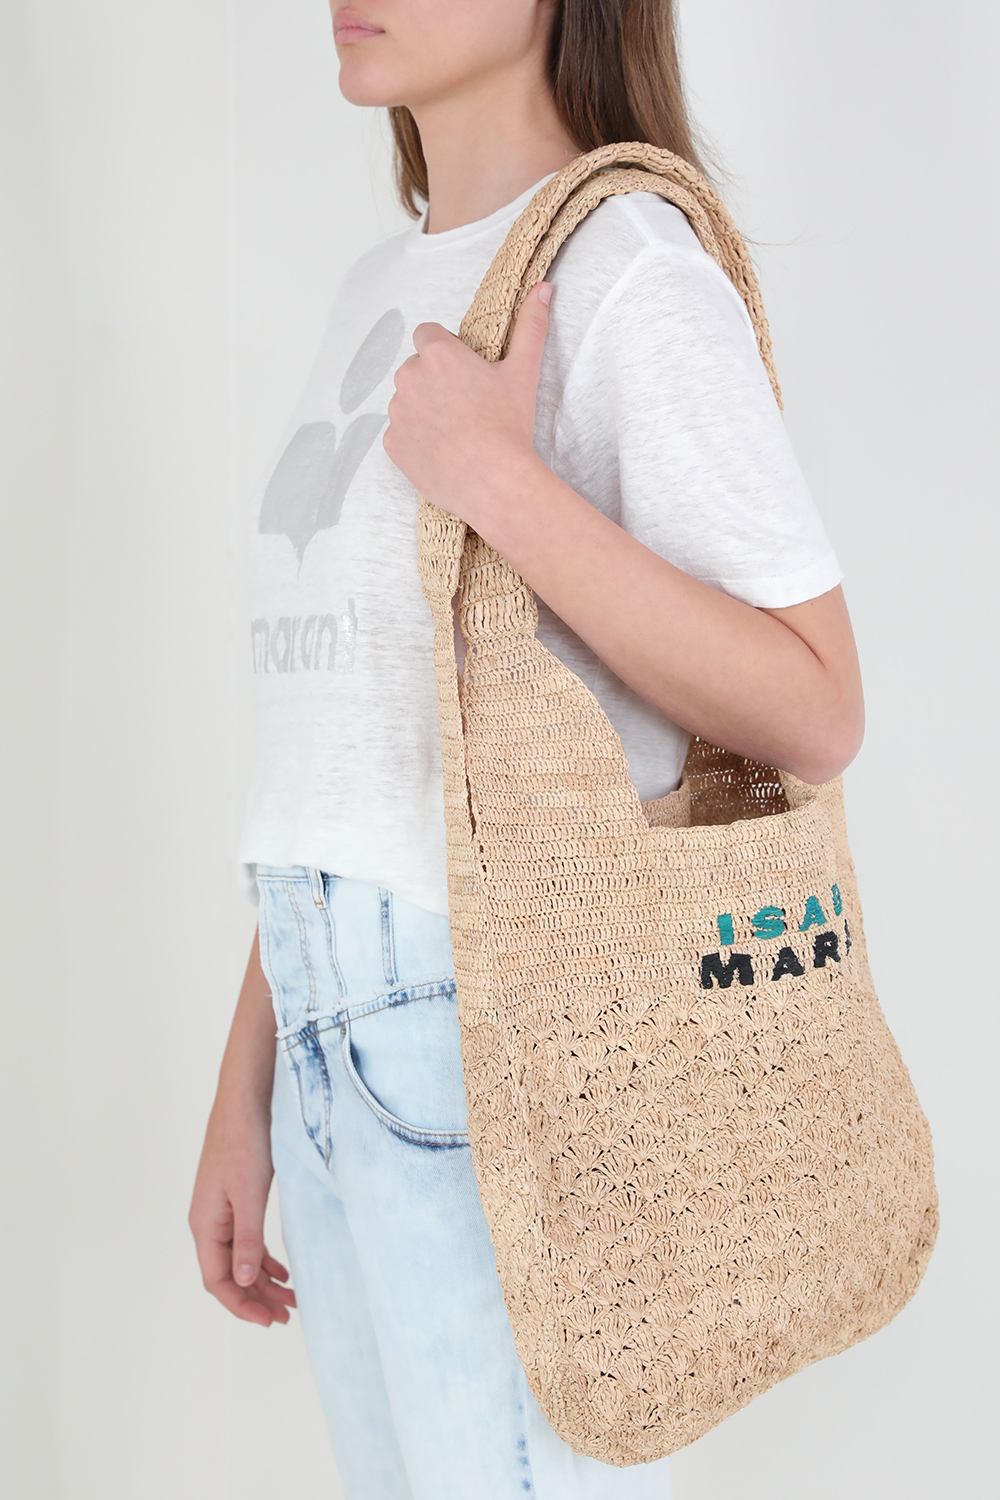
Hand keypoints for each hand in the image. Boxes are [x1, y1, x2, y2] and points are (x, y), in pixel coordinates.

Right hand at [189, 1092, 295, 1327]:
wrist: (245, 1099)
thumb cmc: (244, 1141)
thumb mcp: (249, 1193)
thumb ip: (246, 1239)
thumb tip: (240, 1282)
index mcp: (205, 1225)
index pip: (217, 1281)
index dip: (241, 1305)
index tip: (270, 1320)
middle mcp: (208, 1222)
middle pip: (228, 1275)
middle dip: (256, 1297)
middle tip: (288, 1314)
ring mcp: (221, 1211)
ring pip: (239, 1259)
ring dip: (262, 1280)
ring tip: (291, 1297)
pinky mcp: (235, 1198)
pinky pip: (245, 1240)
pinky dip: (262, 1258)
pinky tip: (281, 1268)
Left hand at [383, 281, 552, 527]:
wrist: (495, 482)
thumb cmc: (509, 425)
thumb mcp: (523, 371)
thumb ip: (530, 325)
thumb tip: (544, 288)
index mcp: (437, 353)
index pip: (427, 334)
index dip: (446, 350)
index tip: (464, 372)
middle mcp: (409, 377)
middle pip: (416, 368)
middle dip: (434, 381)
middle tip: (466, 406)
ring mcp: (397, 412)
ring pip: (406, 401)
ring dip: (423, 409)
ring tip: (456, 431)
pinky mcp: (392, 444)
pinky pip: (400, 434)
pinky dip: (416, 440)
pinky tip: (443, 450)